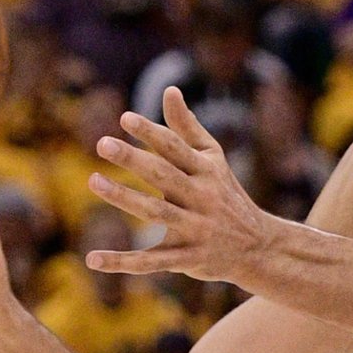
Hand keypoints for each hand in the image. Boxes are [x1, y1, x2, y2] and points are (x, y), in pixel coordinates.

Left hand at [85, 87, 270, 280]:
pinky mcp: (188, 258)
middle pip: (164, 175)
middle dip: (134, 159)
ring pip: (156, 213)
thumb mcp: (213, 160)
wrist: (259, 246)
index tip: (124, 118)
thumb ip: (187, 128)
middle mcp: (202, 198)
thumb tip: (170, 90)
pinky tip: (93, 259)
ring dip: (125, 198)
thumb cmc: (226, 194)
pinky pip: (152, 261)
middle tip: (102, 143)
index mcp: (207, 171)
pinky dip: (123, 262)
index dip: (151, 133)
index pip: (176, 148)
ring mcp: (196, 229)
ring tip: (94, 180)